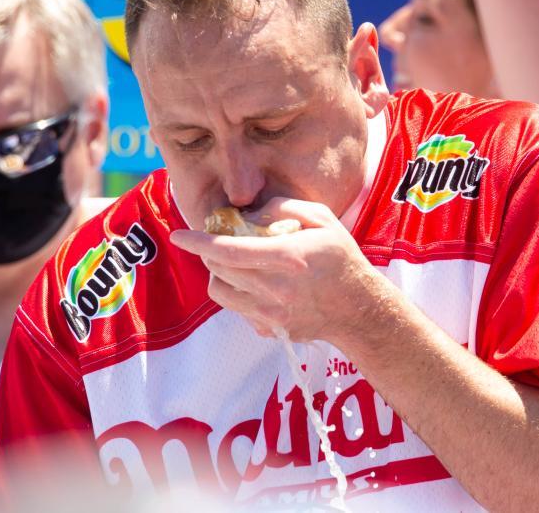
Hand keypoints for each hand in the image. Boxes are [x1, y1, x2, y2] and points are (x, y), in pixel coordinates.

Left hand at [169, 198, 386, 341]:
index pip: (229, 250)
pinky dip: (237, 293)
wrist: (359, 308)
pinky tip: (256, 284)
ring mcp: (272, 313)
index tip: (179, 235)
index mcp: (287, 257)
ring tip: (237, 262)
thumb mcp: (321, 218)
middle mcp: (275, 288)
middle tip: (221, 241)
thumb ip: (282, 208)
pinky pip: (237, 309)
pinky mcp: (271, 329)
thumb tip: (249, 215)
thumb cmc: (341, 257)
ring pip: (221, 291)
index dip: (199, 242)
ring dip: (220, 273)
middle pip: (219, 269)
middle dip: (210, 251)